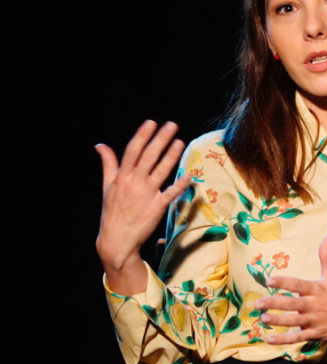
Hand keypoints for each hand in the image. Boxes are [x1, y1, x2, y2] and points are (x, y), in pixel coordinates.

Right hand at [95, 120, 190, 292]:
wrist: (116, 240)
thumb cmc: (112, 211)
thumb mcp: (107, 186)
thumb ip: (108, 164)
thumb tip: (100, 145)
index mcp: (122, 176)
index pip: (132, 151)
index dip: (142, 136)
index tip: (151, 123)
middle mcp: (134, 183)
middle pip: (149, 157)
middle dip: (160, 139)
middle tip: (172, 125)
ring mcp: (146, 194)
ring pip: (161, 171)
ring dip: (171, 156)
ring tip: (180, 142)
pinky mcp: (157, 207)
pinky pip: (171, 193)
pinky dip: (180, 184)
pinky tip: (189, 174)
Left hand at [256, 235, 326, 342]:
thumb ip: (326, 255)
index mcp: (317, 289)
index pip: (298, 285)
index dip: (284, 282)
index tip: (270, 280)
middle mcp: (314, 305)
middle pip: (291, 304)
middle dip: (273, 304)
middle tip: (257, 303)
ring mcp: (314, 320)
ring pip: (293, 321)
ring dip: (277, 320)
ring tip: (262, 318)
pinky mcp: (315, 333)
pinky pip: (297, 338)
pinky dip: (283, 340)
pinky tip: (270, 339)